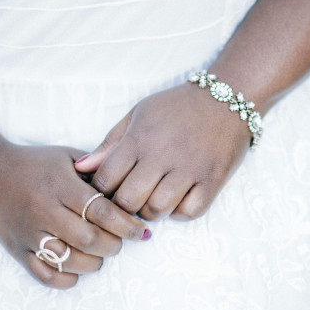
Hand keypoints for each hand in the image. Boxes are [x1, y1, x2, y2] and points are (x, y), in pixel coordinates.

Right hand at [0, 143, 150, 288]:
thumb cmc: (35, 163)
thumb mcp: (67, 156)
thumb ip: (97, 170)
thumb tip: (130, 187)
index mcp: (62, 187)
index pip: (103, 212)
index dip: (127, 225)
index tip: (142, 231)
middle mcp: (45, 211)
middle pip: (90, 239)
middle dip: (114, 245)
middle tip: (122, 241)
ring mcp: (30, 233)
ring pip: (70, 260)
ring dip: (94, 262)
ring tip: (102, 253)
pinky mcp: (17, 250)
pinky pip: (45, 275)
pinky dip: (67, 278)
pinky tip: (78, 268)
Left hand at [74, 83, 250, 221]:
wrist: (228, 98)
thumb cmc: (179, 106)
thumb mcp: (140, 114)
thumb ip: (111, 143)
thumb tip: (81, 168)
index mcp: (140, 138)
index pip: (106, 179)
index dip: (102, 190)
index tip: (111, 189)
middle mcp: (163, 155)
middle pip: (128, 201)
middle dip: (124, 206)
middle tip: (131, 199)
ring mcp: (190, 169)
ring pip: (157, 210)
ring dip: (151, 211)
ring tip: (154, 199)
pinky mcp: (213, 180)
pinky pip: (189, 212)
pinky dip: (180, 211)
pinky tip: (179, 198)